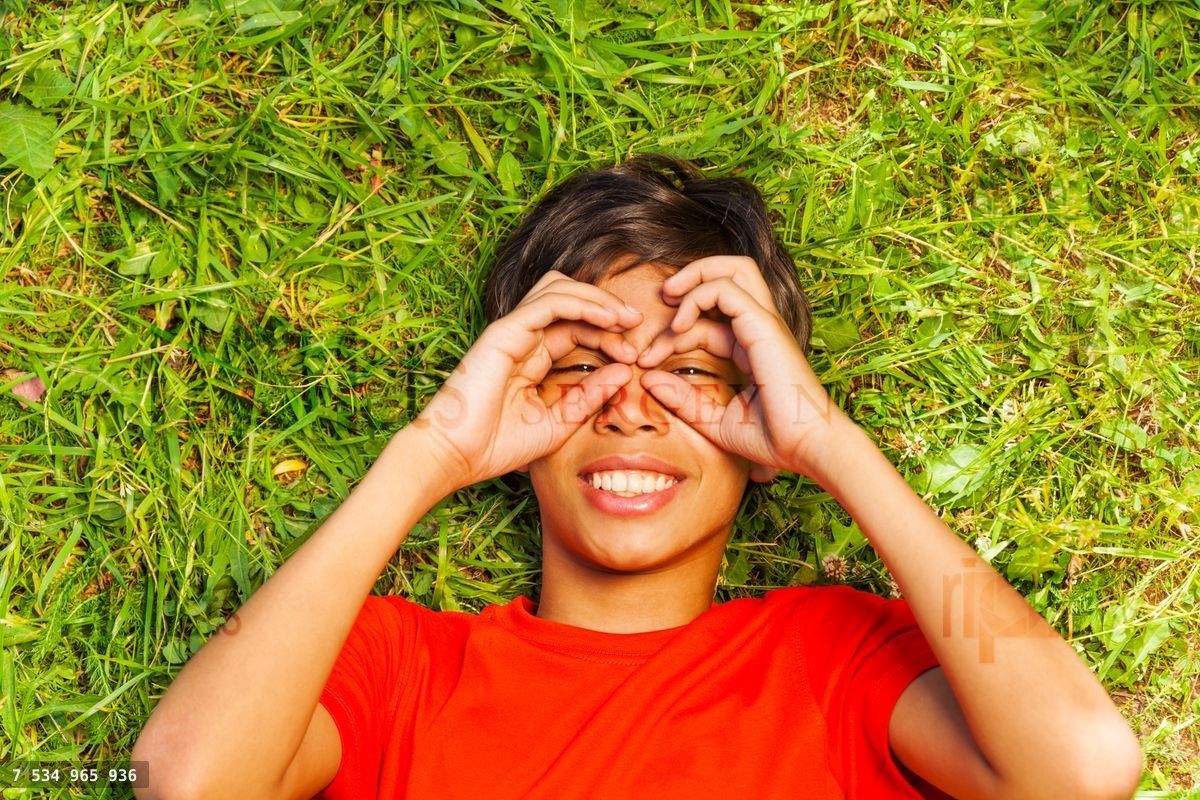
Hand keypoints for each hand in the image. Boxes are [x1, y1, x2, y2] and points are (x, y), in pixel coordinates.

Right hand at [409, 270, 642, 491]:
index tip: (634, 356)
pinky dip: (581, 303)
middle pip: (571, 301)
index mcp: (533, 358)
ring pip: (560, 289)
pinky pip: (549, 302)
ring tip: (624, 318)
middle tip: (636, 325)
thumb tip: (623, 373)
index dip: (608, 335)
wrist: (455, 456)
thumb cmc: (497, 446)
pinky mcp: (505, 331)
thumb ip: (589, 398)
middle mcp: (523, 338)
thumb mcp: (558, 424)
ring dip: (596, 298)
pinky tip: (607, 319)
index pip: (577, 329)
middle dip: (607, 308)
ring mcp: (512, 331)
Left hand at [635, 256, 853, 483]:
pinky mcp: (764, 326)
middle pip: (729, 274)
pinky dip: (697, 297)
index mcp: (750, 347)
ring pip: (733, 269)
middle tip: (661, 297)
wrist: (807, 448)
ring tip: (668, 296)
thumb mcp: (714, 420)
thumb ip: (683, 400)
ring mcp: (764, 323)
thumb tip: (648, 380)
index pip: (707, 323)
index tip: (644, 363)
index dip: (670, 336)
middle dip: (689, 277)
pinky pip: (726, 291)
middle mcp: (759, 328)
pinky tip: (678, 327)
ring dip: (694, 275)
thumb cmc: (773, 439)